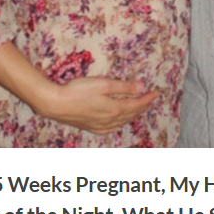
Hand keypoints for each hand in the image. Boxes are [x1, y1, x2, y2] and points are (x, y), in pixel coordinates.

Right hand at [39, 77, 158, 135]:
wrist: (55, 104)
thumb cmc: (78, 91)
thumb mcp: (103, 84)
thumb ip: (124, 87)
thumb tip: (142, 86)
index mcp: (115, 109)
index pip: (137, 104)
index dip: (148, 98)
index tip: (157, 93)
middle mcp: (110, 120)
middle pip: (131, 114)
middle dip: (143, 106)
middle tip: (151, 100)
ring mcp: (100, 126)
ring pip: (122, 122)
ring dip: (133, 115)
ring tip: (139, 109)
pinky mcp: (91, 128)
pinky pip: (111, 128)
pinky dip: (120, 124)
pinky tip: (118, 123)